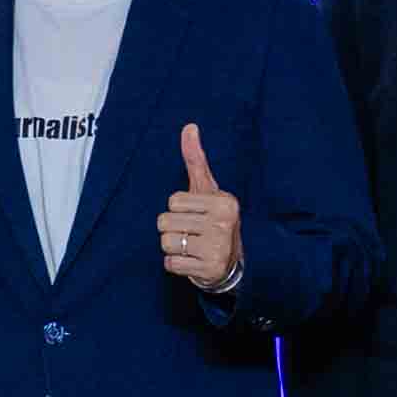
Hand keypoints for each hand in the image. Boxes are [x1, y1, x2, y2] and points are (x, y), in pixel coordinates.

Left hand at [155, 122, 243, 296]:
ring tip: (192, 246)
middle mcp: (224, 224)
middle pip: (164, 222)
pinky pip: (170, 263)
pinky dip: (176, 264)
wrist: (231, 263)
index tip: (196, 215)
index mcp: (224, 202)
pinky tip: (192, 260)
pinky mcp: (209, 269)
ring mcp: (217, 248)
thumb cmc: (213, 219)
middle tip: (192, 233)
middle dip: (172, 228)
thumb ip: (195, 160)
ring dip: (173, 247)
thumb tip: (189, 127)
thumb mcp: (207, 188)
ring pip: (165, 242)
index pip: (173, 201)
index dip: (178, 209)